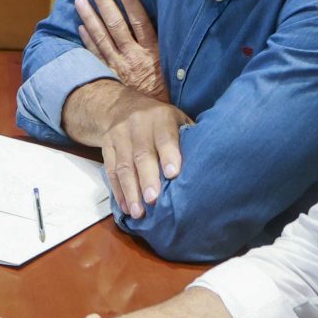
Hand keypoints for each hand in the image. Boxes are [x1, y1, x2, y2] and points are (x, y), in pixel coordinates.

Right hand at [65, 82, 190, 218]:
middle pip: (141, 154)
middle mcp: (138, 125)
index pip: (165, 137)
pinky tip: (126, 206)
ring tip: (138, 212)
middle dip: (147, 179)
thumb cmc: (159, 120)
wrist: (121, 106)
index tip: (173, 174)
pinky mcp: (106, 146)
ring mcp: (119, 136)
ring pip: (124, 166)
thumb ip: (189, 137)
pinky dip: (118, 190)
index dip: (168, 155)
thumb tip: (211, 163)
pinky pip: (110, 170)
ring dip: (130, 190)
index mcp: (161, 117)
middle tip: (152, 200)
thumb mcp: (177, 118)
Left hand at [74, 0, 165, 100]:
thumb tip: (168, 23)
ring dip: (89, 17)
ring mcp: (119, 66)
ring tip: (80, 0)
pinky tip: (80, 27)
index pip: (140, 21)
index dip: (131, 1)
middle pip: (116, 24)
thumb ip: (164, 48)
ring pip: (101, 37)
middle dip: (104, 3)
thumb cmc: (167, 90)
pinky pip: (95, 55)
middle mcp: (133, 56)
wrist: (155, 117)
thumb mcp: (173, 67)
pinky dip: (87, 40)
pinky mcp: (110, 75)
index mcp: (152, 52)